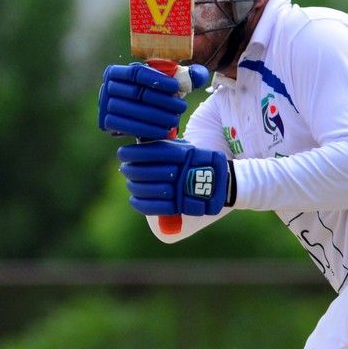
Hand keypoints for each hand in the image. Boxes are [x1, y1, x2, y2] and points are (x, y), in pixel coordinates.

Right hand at [98, 62, 211, 138]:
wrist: (141, 119)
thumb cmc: (158, 97)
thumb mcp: (170, 84)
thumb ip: (187, 76)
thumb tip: (198, 75)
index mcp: (118, 71)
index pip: (137, 72)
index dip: (157, 80)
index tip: (177, 88)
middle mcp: (107, 85)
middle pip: (136, 92)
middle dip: (162, 101)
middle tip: (182, 108)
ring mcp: (103, 104)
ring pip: (131, 110)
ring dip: (156, 117)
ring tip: (175, 120)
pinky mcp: (105, 121)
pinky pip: (125, 126)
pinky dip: (145, 129)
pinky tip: (163, 132)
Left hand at [117, 139, 232, 215]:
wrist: (225, 184)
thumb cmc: (201, 164)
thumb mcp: (187, 148)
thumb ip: (168, 146)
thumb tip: (142, 142)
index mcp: (181, 153)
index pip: (148, 151)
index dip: (132, 153)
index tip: (123, 153)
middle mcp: (180, 169)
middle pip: (143, 171)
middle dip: (130, 170)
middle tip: (125, 170)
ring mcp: (179, 188)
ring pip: (146, 189)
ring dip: (134, 186)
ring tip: (130, 184)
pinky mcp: (179, 204)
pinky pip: (154, 206)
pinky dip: (140, 203)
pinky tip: (134, 199)